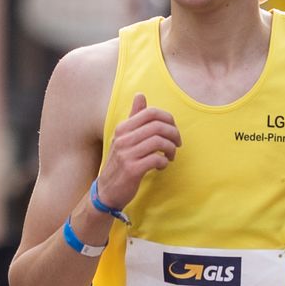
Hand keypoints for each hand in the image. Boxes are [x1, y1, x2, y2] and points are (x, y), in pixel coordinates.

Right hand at [95, 93, 180, 212]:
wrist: (107, 190)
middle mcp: (123, 139)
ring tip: (170, 156)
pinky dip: (164, 162)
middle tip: (177, 144)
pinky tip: (161, 166)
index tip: (172, 130)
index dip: (168, 119)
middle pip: (157, 126)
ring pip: (159, 142)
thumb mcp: (123, 138)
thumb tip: (140, 95)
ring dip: (171, 149)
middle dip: (173, 134)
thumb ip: (134, 117)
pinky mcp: (132, 169)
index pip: (150, 113)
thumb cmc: (120, 162)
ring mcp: (126, 154)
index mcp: (122, 128)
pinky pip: (156, 159)